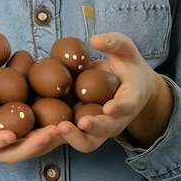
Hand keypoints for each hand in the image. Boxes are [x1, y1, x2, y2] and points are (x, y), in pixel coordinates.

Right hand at [0, 65, 65, 170]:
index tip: (11, 135)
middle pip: (9, 153)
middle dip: (31, 145)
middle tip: (51, 132)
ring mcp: (1, 143)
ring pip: (25, 150)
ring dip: (46, 142)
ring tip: (65, 129)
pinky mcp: (13, 136)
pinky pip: (31, 140)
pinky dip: (49, 135)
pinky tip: (66, 122)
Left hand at [57, 32, 172, 151]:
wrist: (133, 86)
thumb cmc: (128, 65)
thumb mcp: (126, 49)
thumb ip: (114, 42)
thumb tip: (95, 39)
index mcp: (131, 98)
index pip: (127, 106)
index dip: (119, 108)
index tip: (109, 107)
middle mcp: (117, 118)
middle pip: (107, 130)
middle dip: (94, 128)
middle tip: (79, 123)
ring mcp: (102, 126)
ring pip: (90, 141)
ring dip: (75, 138)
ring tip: (58, 129)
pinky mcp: (87, 127)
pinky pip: (77, 136)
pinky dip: (64, 135)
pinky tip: (47, 128)